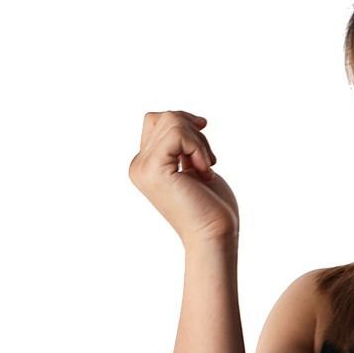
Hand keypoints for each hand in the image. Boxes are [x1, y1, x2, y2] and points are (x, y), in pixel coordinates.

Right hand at [128, 110, 239, 244]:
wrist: (214, 236)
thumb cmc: (212, 207)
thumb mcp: (195, 166)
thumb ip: (184, 145)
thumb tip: (189, 118)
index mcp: (146, 165)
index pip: (157, 122)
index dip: (186, 126)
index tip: (206, 151)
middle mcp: (139, 165)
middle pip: (164, 117)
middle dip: (194, 132)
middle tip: (208, 161)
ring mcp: (143, 167)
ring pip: (171, 120)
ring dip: (199, 141)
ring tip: (207, 167)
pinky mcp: (154, 169)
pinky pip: (177, 133)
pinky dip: (198, 147)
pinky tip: (205, 171)